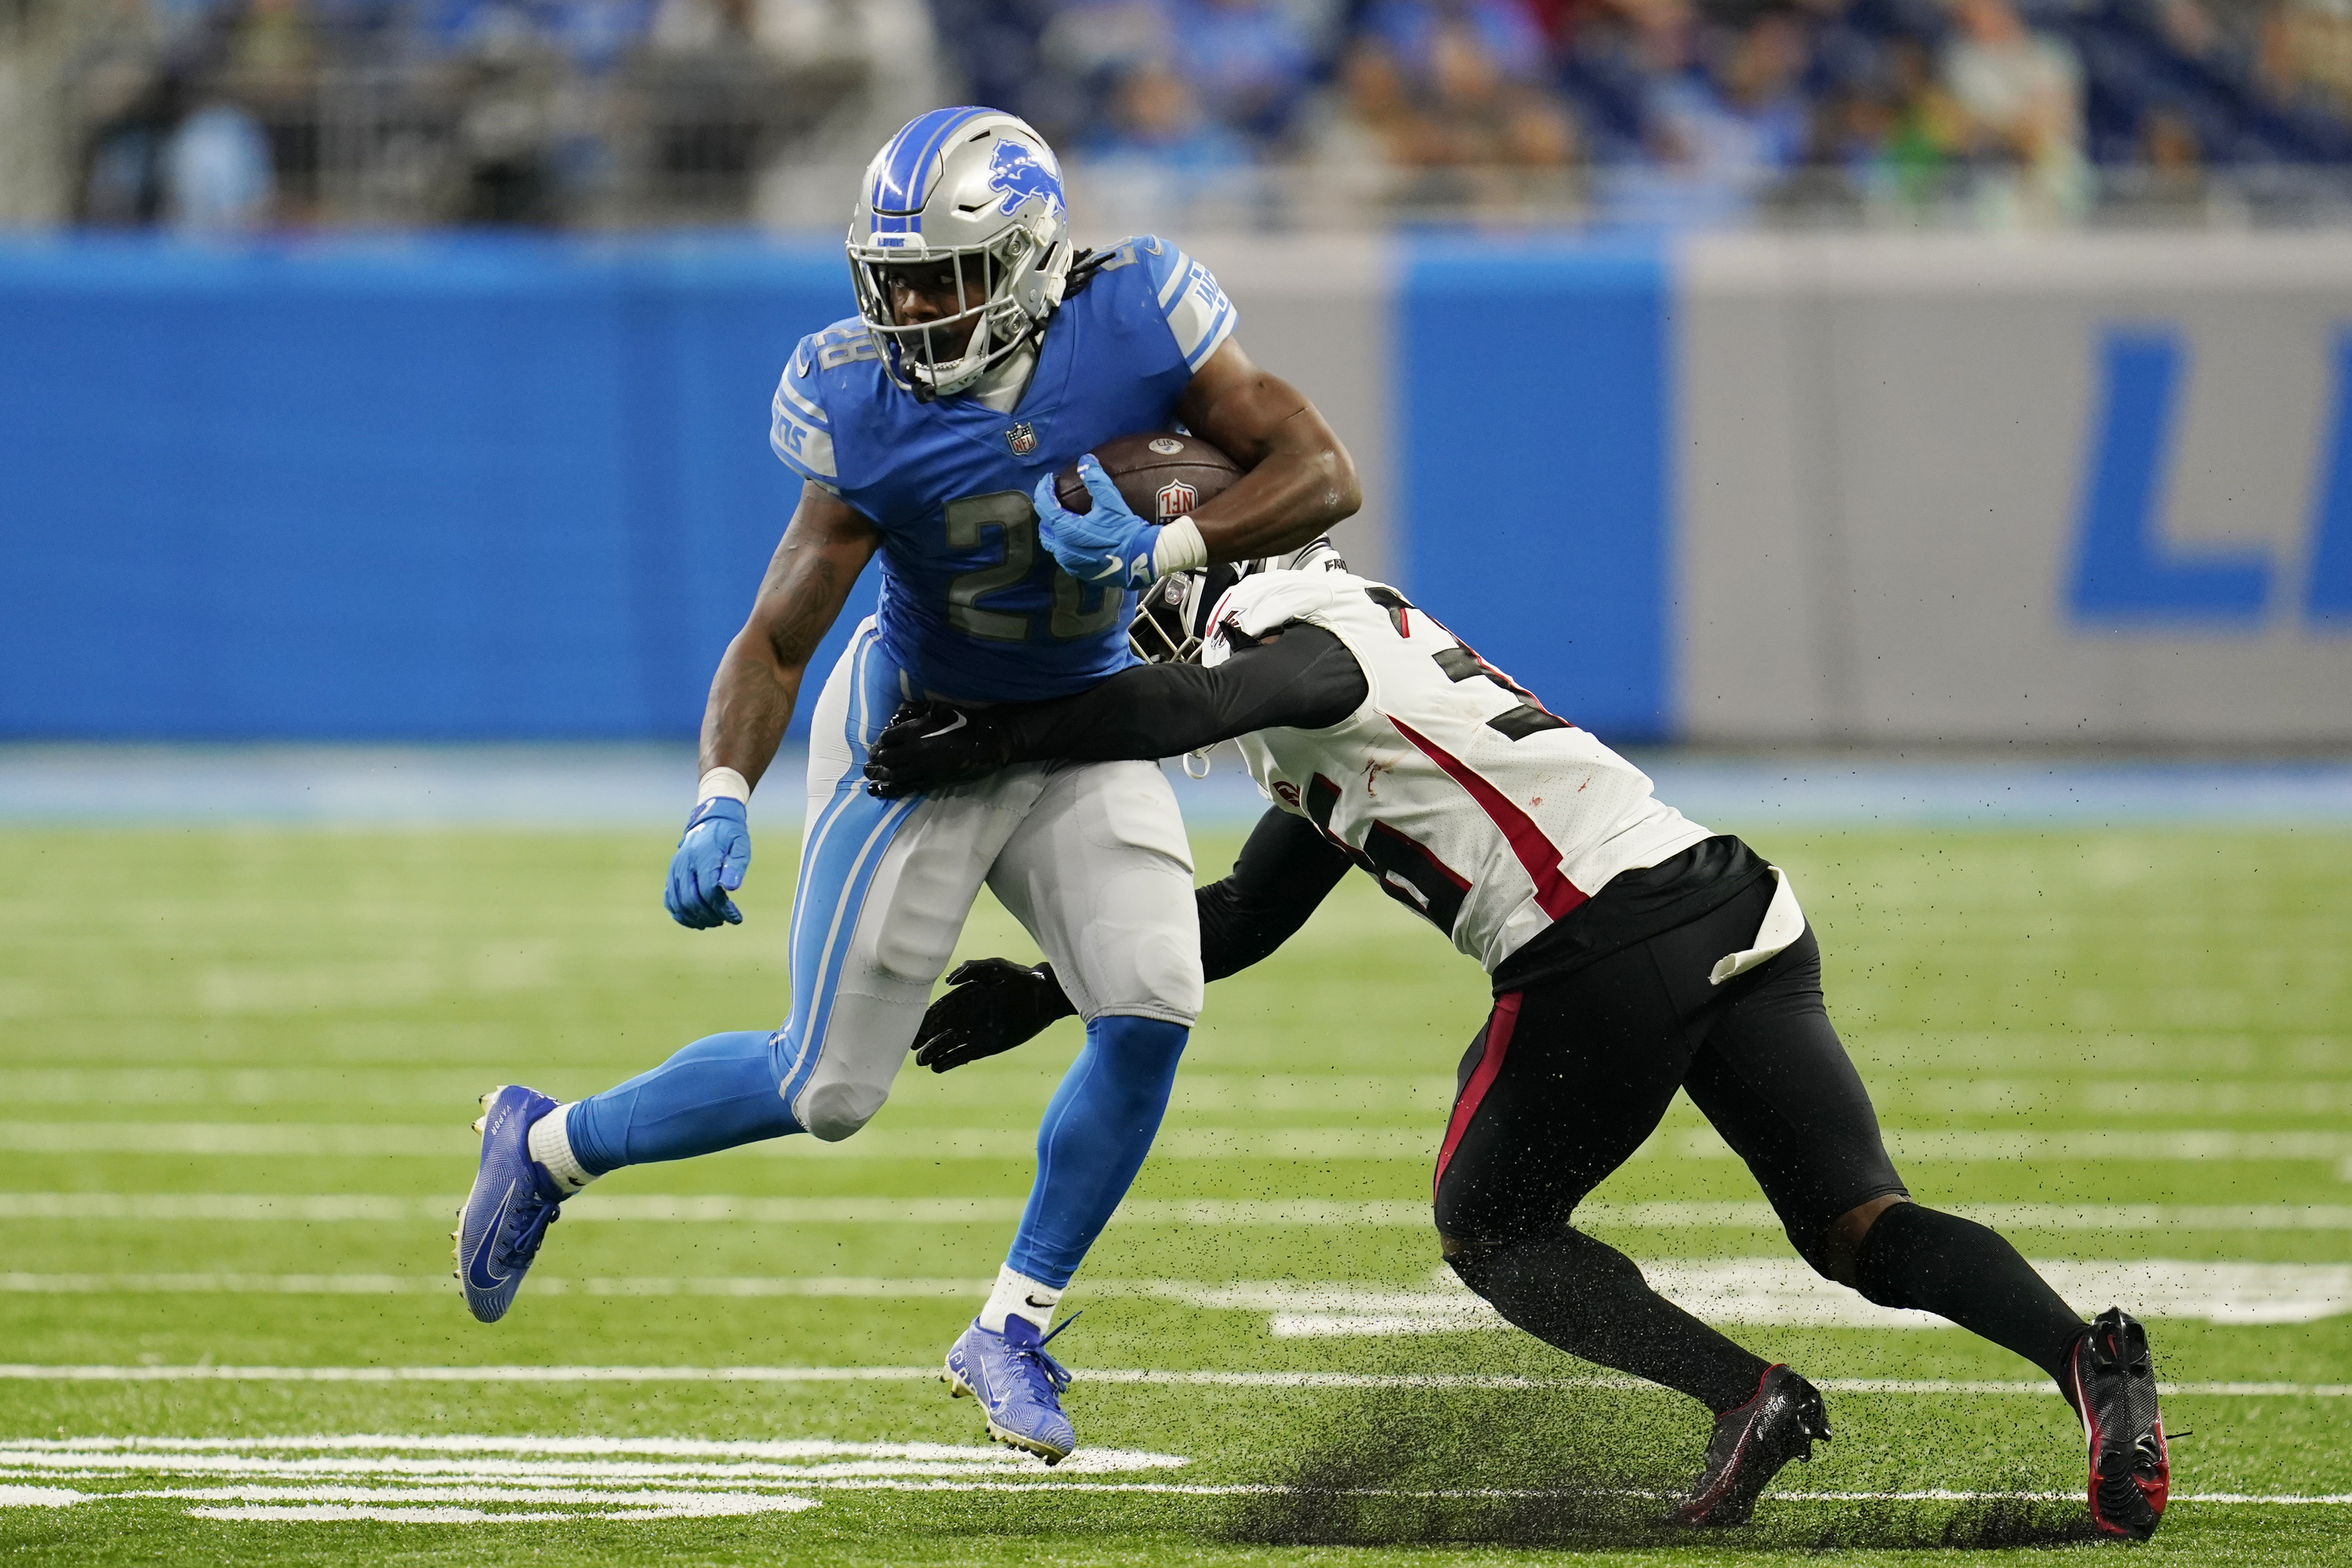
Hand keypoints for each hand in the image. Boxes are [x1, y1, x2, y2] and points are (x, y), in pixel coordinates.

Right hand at [664, 797, 749, 927]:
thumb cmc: (730, 836)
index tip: (737, 917)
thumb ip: (736, 866)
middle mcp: (685, 864)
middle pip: (692, 900)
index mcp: (704, 856)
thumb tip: (730, 888)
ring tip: (713, 922)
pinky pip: (669, 899)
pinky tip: (694, 920)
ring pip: (678, 903)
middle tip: (724, 920)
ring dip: (695, 918)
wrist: (711, 820)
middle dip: (710, 915)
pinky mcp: (672, 874)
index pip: (709, 891)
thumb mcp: (740, 846)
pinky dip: (680, 914)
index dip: (723, 909)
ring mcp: (676, 869)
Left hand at [864, 700, 1014, 797]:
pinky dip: (890, 788)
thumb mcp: (937, 708)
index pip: (886, 738)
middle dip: (878, 758)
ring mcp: (921, 769)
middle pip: (886, 757)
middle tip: (872, 760)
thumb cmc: (962, 721)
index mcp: (914, 731)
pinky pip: (905, 786)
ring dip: (880, 774)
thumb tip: (895, 716)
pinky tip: (880, 789)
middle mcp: (913, 751)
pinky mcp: (930, 781)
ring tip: (871, 774)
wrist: (985, 743)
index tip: (878, 745)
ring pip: (892, 774)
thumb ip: (914, 710)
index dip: (880, 742)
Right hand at [912, 958, 1077, 1071]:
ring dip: (934, 1052)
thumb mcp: (996, 968)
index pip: (940, 1010)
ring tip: (921, 1062)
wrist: (1045, 996)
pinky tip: (937, 1068)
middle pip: (939, 1029)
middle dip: (924, 1038)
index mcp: (965, 996)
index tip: (912, 1029)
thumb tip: (947, 982)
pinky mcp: (987, 1045)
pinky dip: (951, 1061)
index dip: (925, 1020)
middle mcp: (967, 1015)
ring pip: (949, 1043)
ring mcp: (976, 1031)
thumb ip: (972, 969)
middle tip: (911, 1048)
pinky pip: (965, 1054)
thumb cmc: (1020, 977)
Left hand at [1034, 454, 1158, 590]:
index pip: (1044, 506)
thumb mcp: (1111, 501)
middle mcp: (1063, 549)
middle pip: (1044, 527)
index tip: (1048, 478)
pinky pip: (1065, 556)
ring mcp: (1070, 563)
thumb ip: (1095, 479)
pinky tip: (1076, 538)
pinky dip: (1065, 544)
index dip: (1044, 488)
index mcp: (1066, 530)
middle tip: (1055, 499)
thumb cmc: (1125, 529)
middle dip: (1046, 511)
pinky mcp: (1080, 572)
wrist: (1141, 559)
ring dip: (1054, 530)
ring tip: (1064, 518)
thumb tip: (1085, 460)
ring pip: (1052, 544)